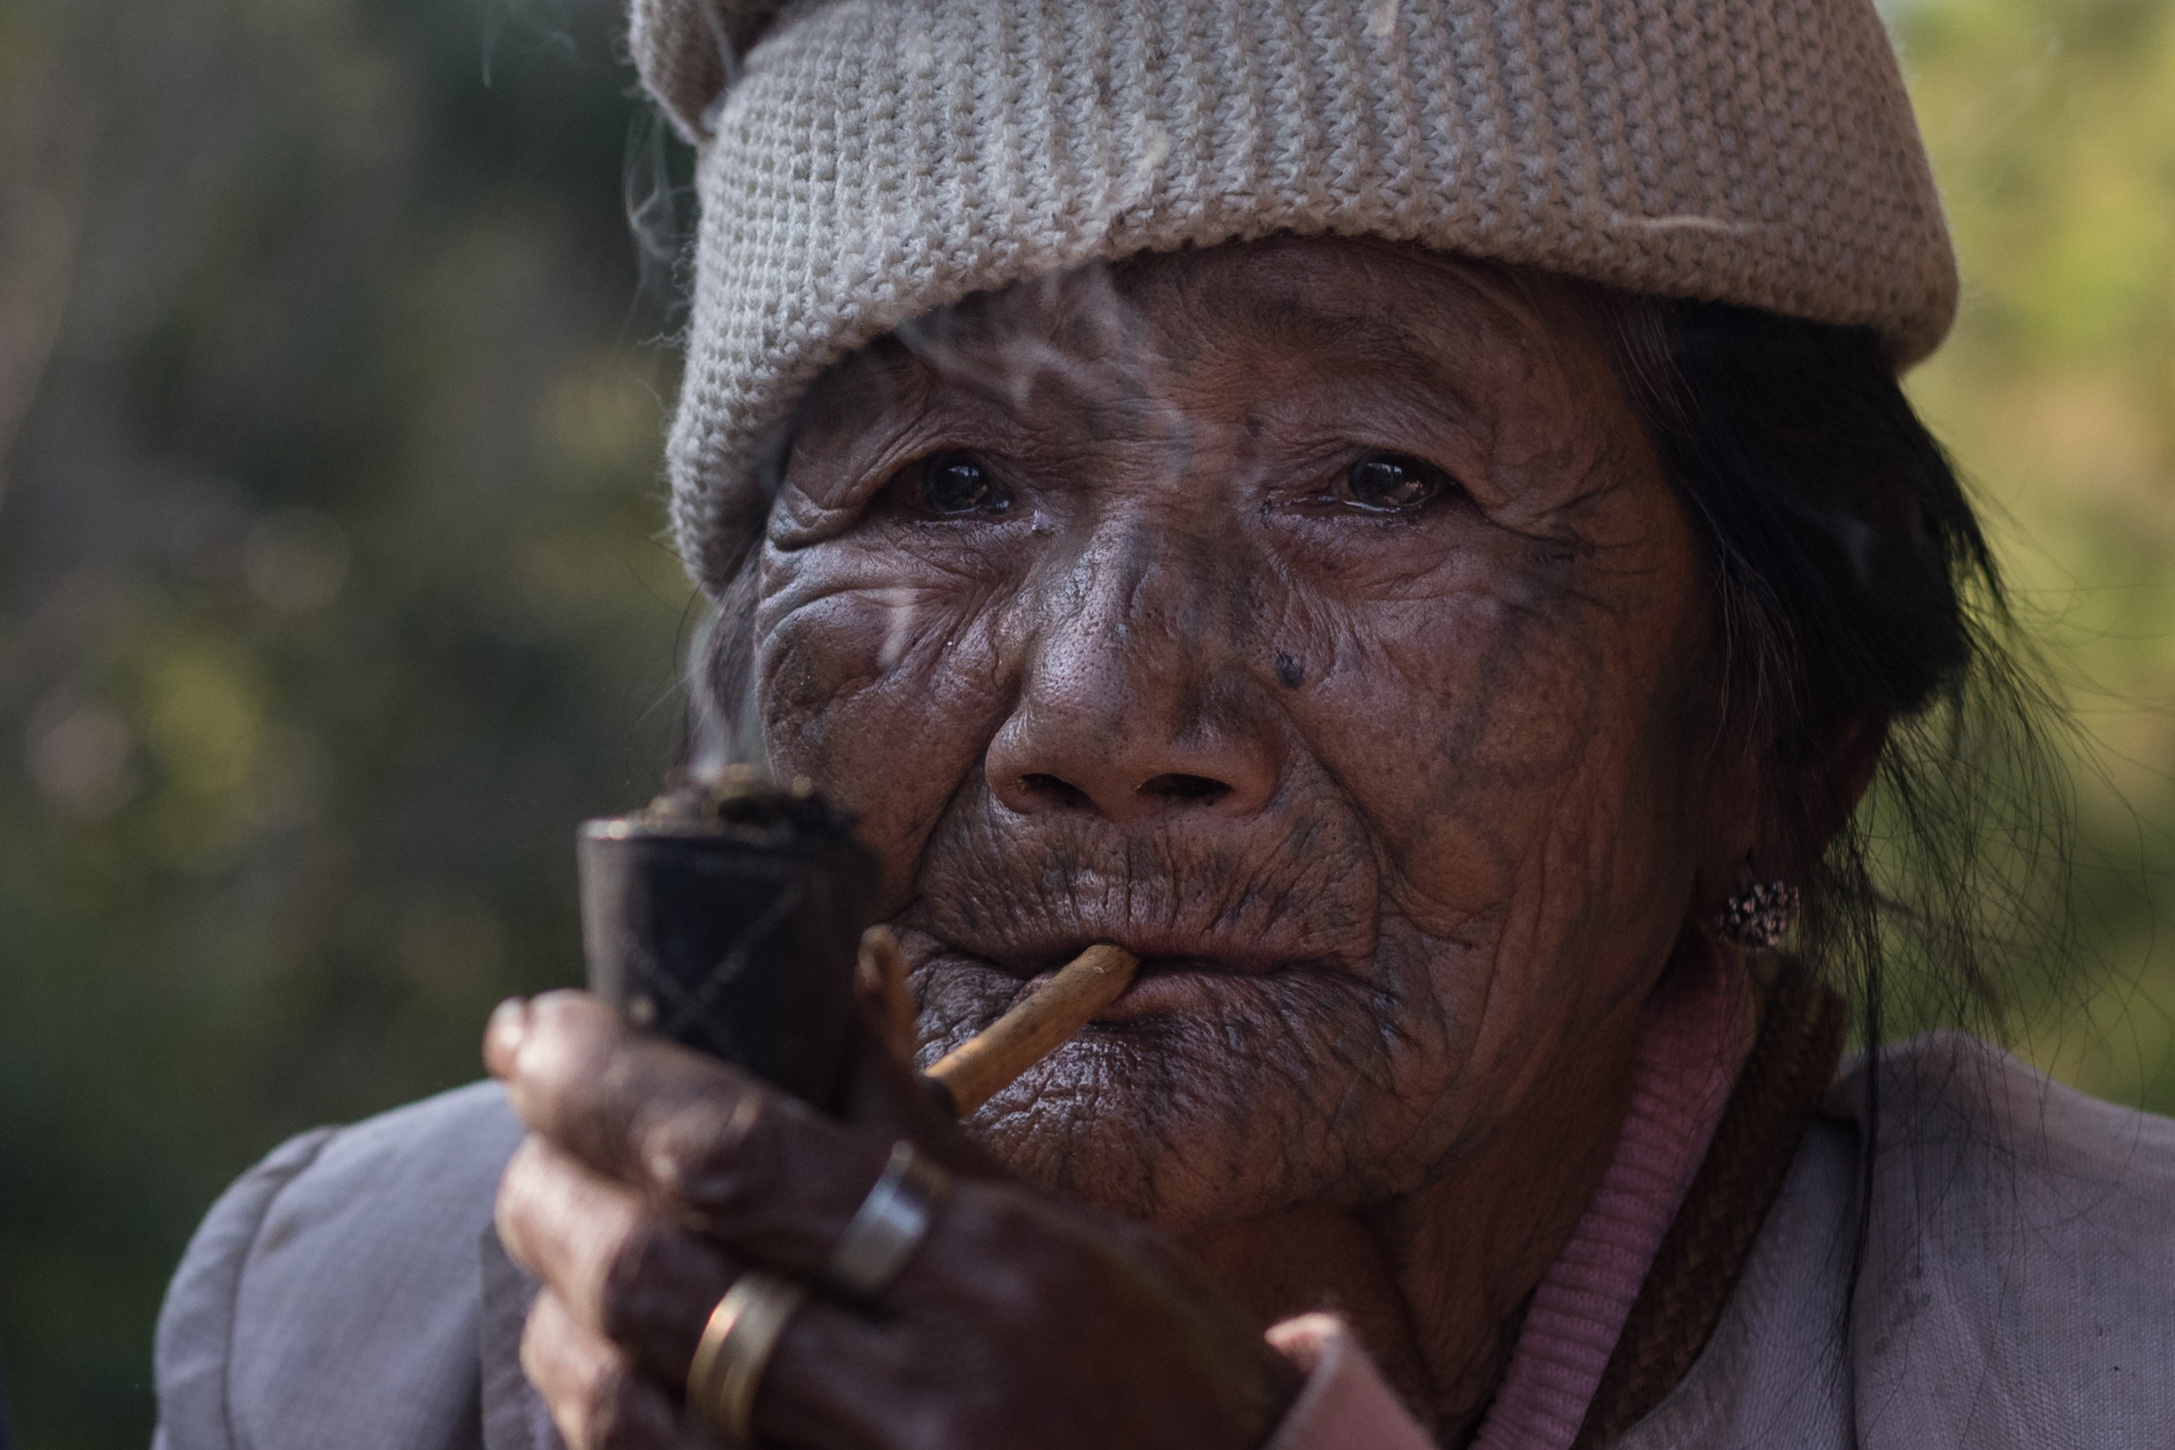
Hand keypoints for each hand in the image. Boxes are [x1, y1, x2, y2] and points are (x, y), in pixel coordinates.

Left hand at [486, 991, 1301, 1449]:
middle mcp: (918, 1400)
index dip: (608, 1080)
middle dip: (550, 1190)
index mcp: (990, 1274)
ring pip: (624, 1406)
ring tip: (554, 1240)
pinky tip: (594, 1362)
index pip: (742, 1153)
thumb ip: (924, 1132)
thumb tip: (829, 980)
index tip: (535, 1029)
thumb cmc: (1162, 1377)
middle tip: (527, 1135)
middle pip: (653, 1279)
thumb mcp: (1071, 1235)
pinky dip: (598, 1416)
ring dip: (558, 1309)